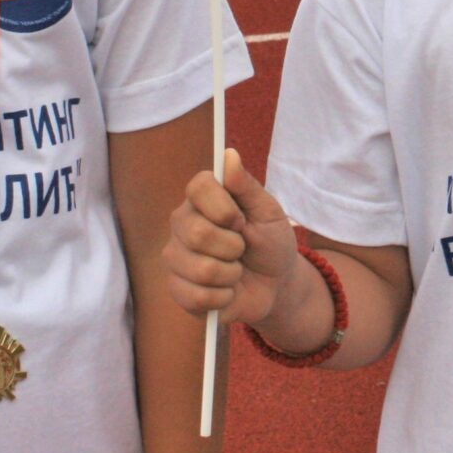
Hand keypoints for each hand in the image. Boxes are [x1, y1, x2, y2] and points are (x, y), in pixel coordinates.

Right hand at [164, 151, 300, 326]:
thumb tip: (229, 155)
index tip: (242, 220)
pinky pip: (197, 296)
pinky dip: (223, 297)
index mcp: (202, 199)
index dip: (224, 207)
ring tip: (235, 271)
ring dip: (231, 274)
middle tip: (241, 249)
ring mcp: (176, 258)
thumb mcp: (268, 212)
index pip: (198, 187)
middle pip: (197, 233)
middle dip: (233, 246)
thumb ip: (246, 186)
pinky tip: (227, 291)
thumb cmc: (270, 242)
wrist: (276, 285)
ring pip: (200, 269)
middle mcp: (182, 225)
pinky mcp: (178, 290)